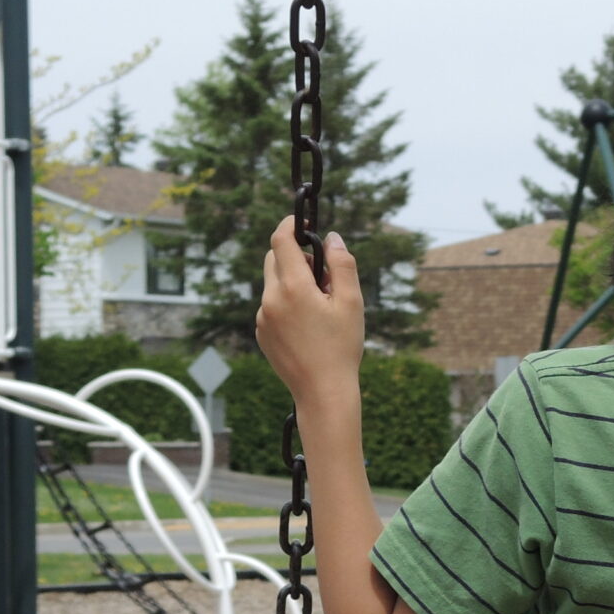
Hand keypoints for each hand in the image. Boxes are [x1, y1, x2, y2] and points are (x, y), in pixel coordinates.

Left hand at [255, 217, 363, 399]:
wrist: (322, 392)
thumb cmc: (342, 347)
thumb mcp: (352, 302)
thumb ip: (342, 264)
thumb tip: (332, 237)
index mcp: (293, 287)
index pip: (281, 240)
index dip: (290, 225)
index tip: (301, 221)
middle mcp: (271, 299)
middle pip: (274, 259)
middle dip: (295, 255)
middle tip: (323, 274)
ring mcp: (262, 317)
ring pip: (273, 283)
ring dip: (292, 281)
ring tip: (320, 305)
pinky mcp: (261, 333)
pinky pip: (271, 305)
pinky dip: (286, 302)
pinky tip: (308, 325)